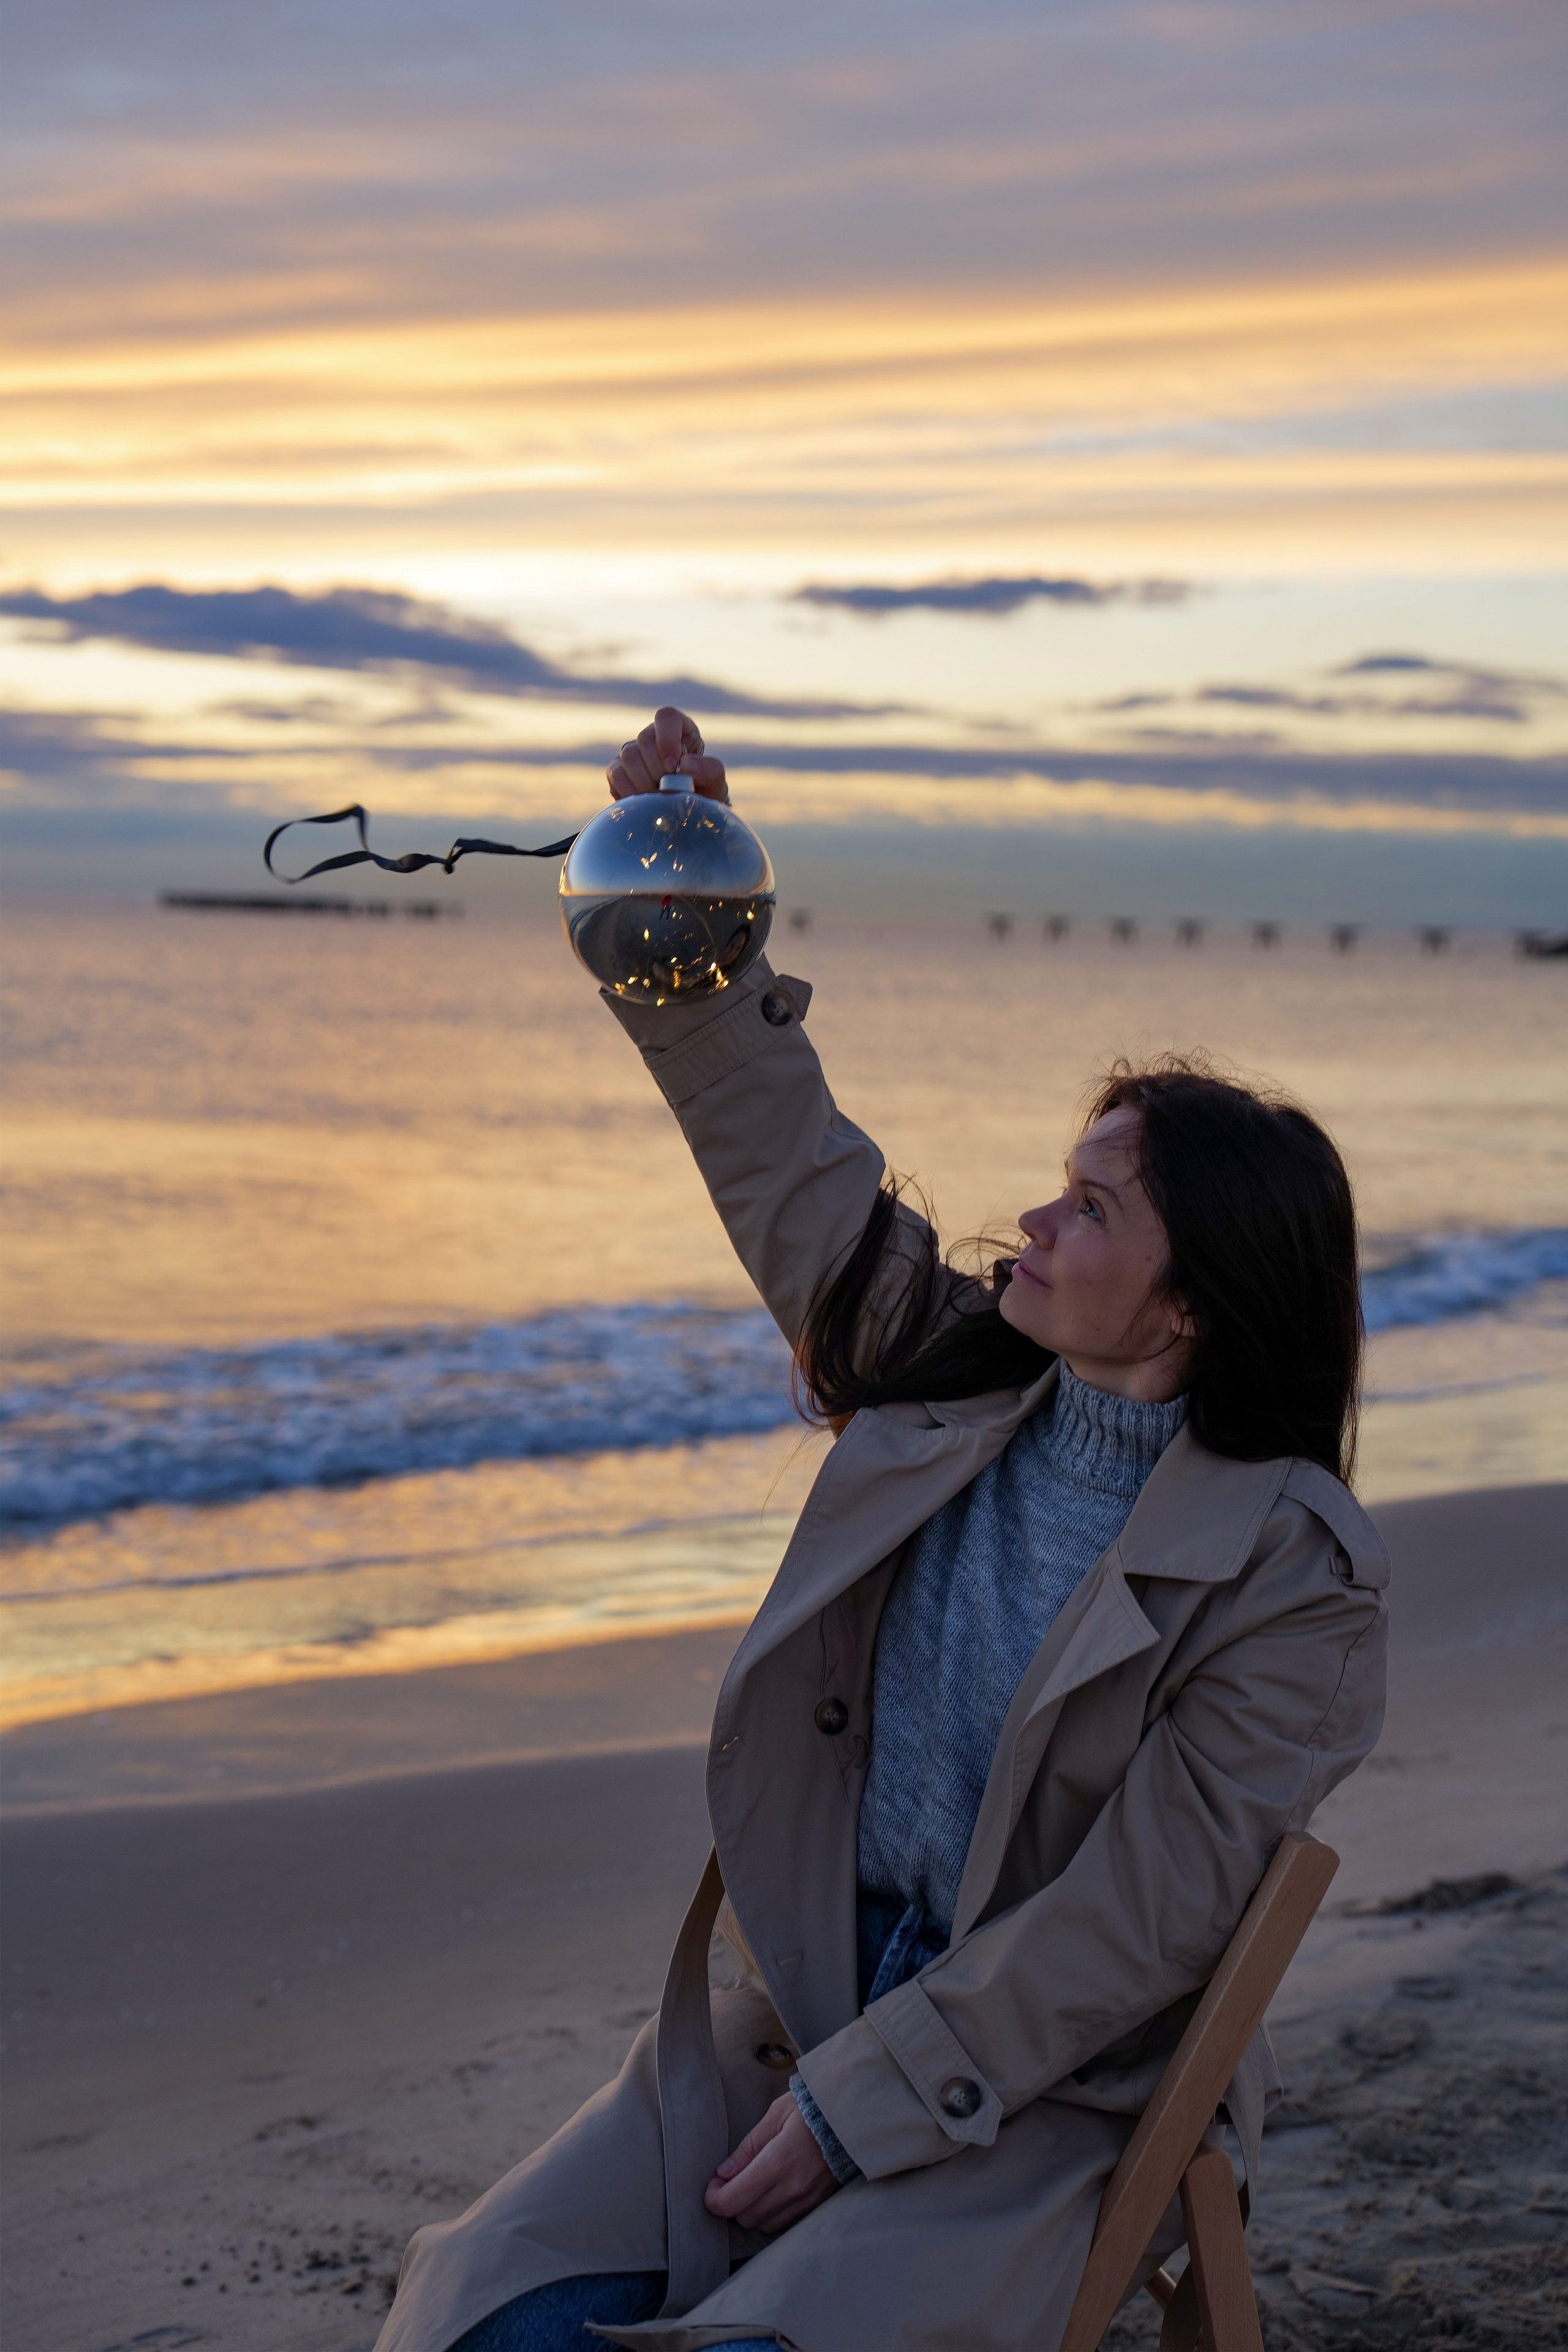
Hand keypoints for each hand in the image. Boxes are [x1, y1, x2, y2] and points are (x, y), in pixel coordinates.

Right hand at [607, 706, 728, 802]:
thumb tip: (685, 764)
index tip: (673, 765)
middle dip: (658, 769)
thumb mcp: (715, 784)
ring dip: (645, 782)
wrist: (685, 816)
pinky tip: (643, 800)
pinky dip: (629, 790)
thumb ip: (710, 770)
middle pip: (645, 739)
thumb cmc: (703, 793)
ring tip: (659, 795)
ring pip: (629, 755)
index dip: (667, 738)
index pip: (667, 717)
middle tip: (670, 787)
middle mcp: (654, 736)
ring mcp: (633, 751)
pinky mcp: (617, 770)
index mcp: (680, 729)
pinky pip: (616, 773)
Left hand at [703, 2092, 838, 2233]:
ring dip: (751, 2210)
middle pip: (745, 2217)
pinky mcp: (818, 2205)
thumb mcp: (775, 2115)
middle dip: (730, 2203)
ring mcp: (807, 2200)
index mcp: (778, 2161)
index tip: (712, 2185)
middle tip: (729, 2182)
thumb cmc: (812, 2108)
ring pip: (764, 2225)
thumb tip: (723, 2174)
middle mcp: (793, 2188)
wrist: (855, 2115)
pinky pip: (785, 2222)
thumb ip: (748, 2147)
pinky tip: (772, 2192)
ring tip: (751, 2186)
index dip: (714, 2199)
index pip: (733, 2200)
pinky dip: (771, 2213)